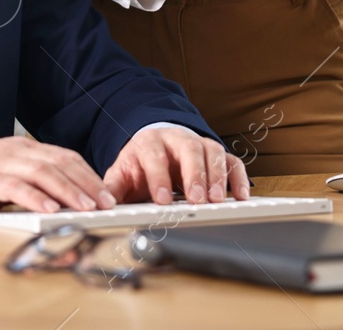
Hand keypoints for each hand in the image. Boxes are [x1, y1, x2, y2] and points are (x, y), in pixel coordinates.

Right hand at [0, 136, 117, 216]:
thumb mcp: (4, 174)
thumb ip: (30, 181)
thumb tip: (62, 200)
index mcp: (23, 148)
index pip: (65, 157)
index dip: (89, 175)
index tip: (107, 194)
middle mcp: (15, 150)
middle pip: (60, 163)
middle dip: (87, 183)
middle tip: (106, 203)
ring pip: (42, 172)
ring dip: (68, 190)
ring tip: (86, 207)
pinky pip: (14, 186)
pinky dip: (35, 198)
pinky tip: (49, 209)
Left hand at [104, 127, 251, 204]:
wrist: (155, 147)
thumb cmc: (139, 165)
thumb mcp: (122, 174)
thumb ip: (112, 188)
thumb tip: (102, 204)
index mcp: (150, 141)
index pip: (154, 155)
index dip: (159, 177)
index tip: (162, 200)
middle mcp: (177, 139)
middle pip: (189, 149)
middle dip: (194, 175)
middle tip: (197, 200)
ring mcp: (199, 144)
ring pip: (213, 152)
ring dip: (217, 177)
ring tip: (216, 201)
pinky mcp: (216, 155)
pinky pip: (232, 162)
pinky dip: (238, 177)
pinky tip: (240, 196)